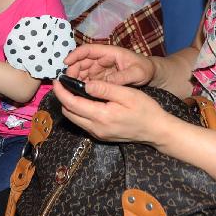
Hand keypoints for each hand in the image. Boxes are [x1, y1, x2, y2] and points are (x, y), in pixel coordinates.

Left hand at [53, 79, 176, 145]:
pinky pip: (83, 123)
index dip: (61, 91)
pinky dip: (78, 111)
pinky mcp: (101, 135)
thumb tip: (84, 84)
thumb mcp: (127, 94)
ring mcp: (98, 134)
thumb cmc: (145, 109)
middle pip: (68, 113)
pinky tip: (84, 100)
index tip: (57, 80)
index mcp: (101, 116)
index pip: (71, 104)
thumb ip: (104, 89)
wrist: (157, 131)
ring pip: (74, 119)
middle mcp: (96, 128)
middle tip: (64, 82)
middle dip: (62, 97)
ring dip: (69, 104)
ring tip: (72, 89)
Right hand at [64, 44, 154, 86]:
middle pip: (82, 61)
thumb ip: (121, 77)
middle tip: (68, 81)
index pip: (88, 50)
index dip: (75, 54)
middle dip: (73, 69)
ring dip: (76, 78)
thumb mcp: (136, 73)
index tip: (66, 62)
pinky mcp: (102, 77)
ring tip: (71, 88)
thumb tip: (105, 84)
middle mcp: (102, 59)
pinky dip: (83, 84)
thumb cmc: (144, 69)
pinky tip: (80, 92)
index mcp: (109, 52)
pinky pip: (89, 79)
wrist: (151, 74)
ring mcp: (101, 68)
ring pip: (83, 71)